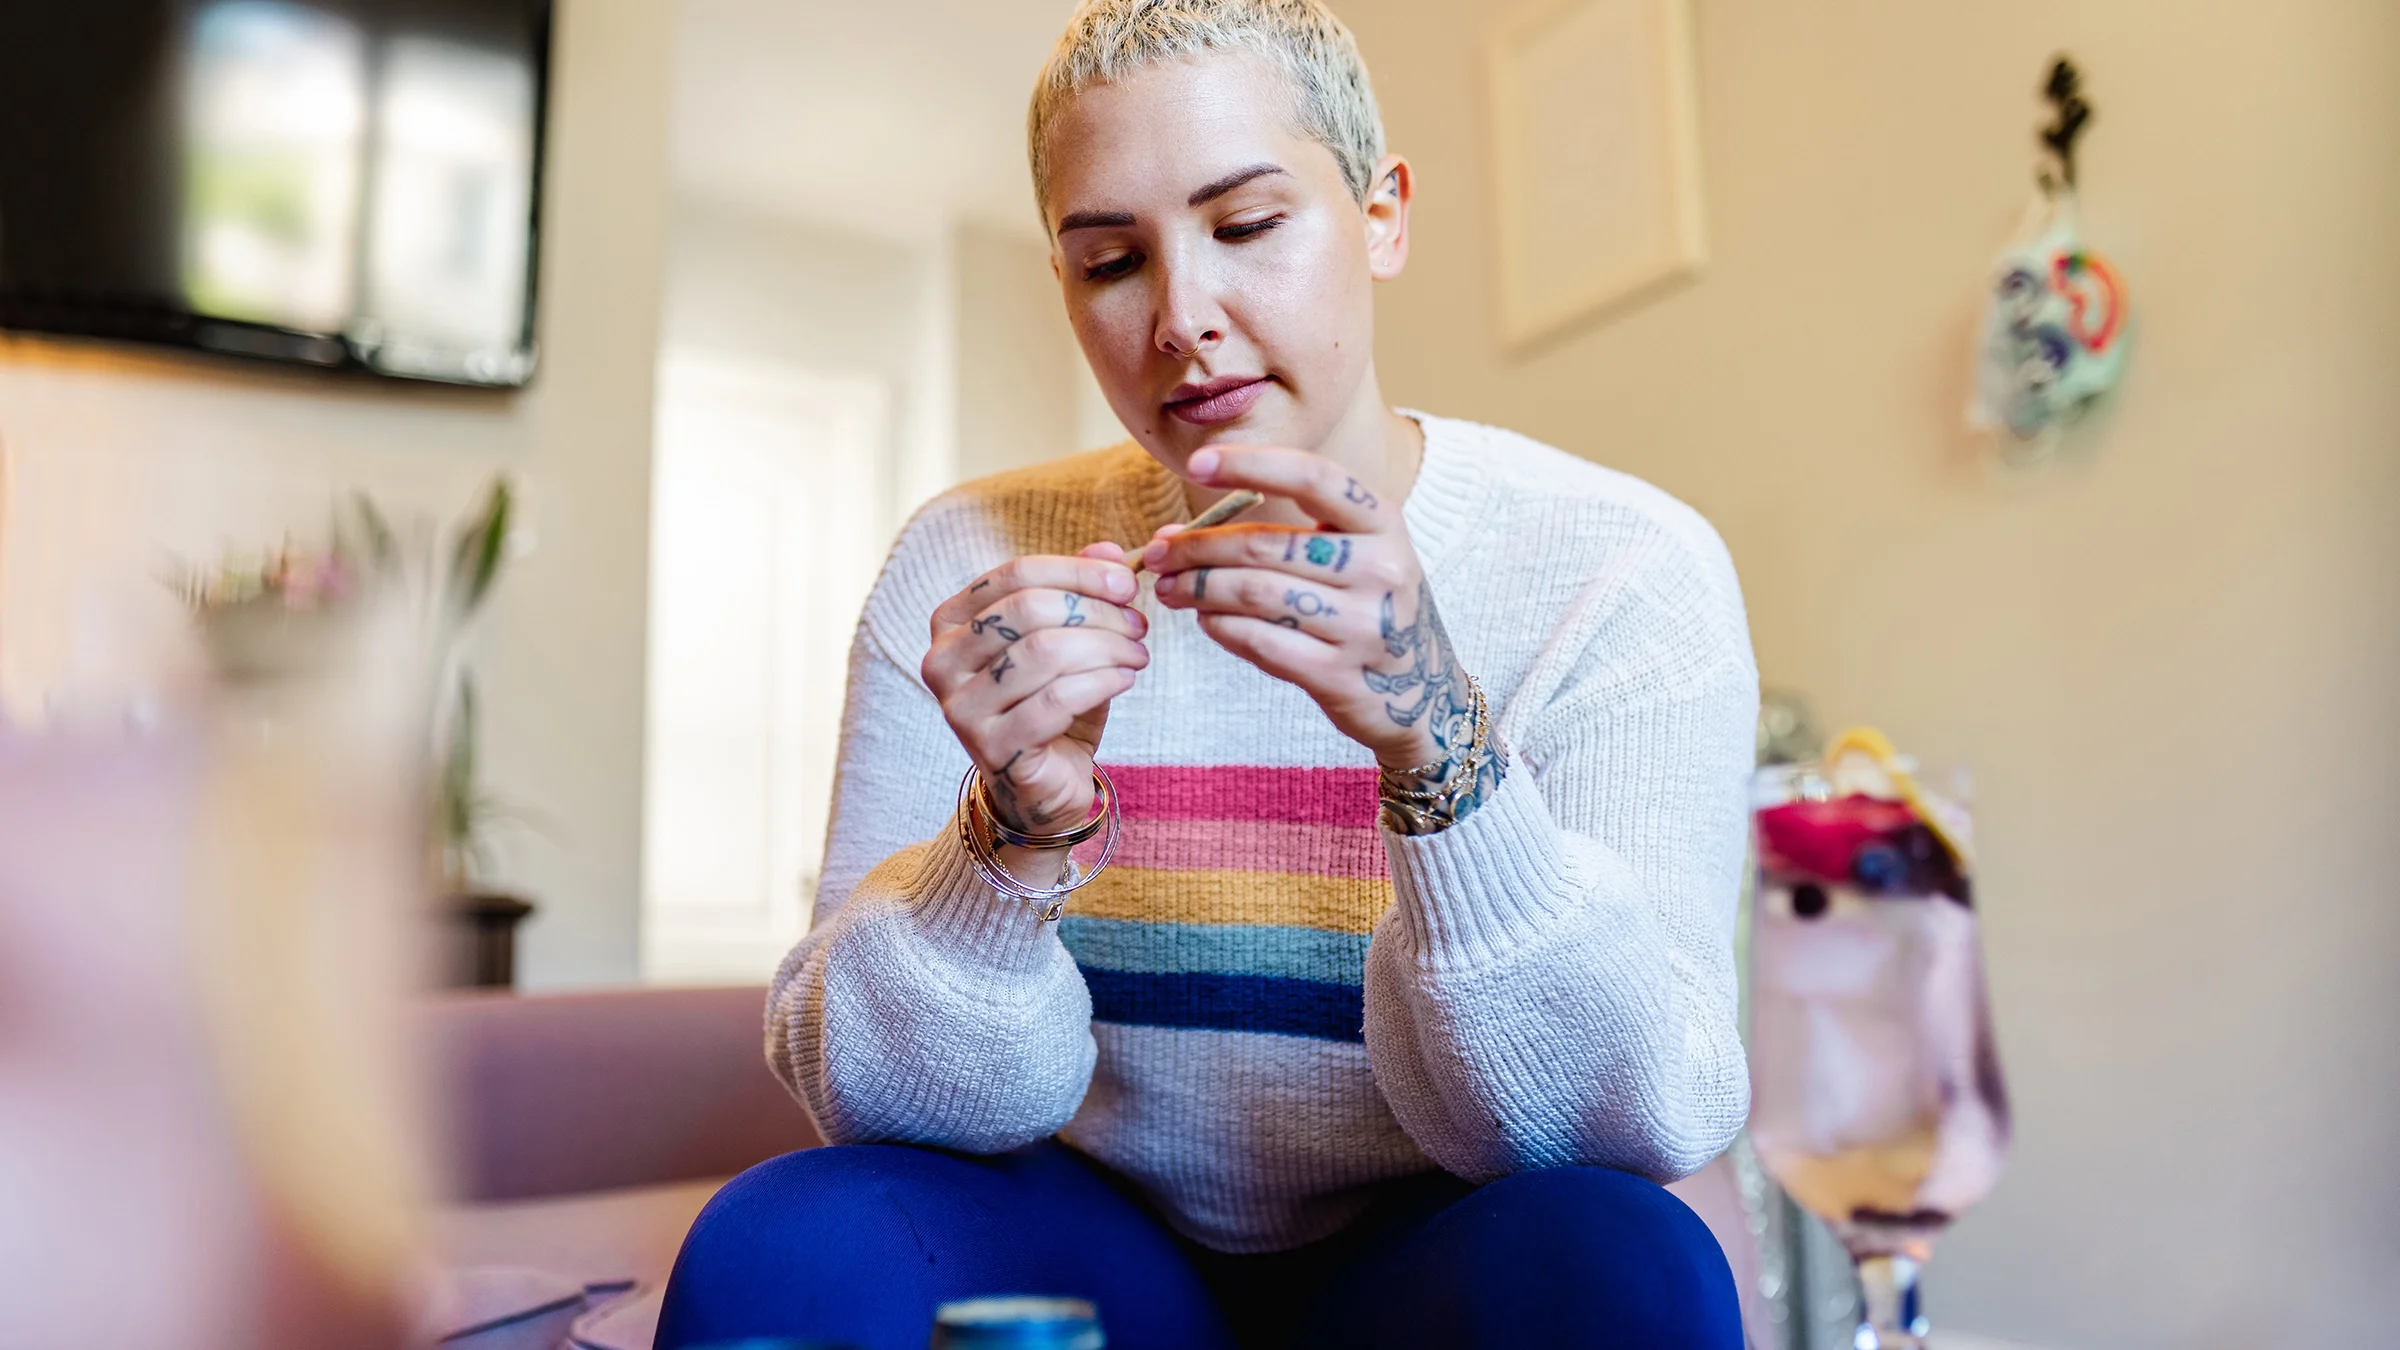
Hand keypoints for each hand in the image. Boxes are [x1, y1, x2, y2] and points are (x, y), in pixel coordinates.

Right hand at [923, 545, 1147, 840]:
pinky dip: (1101, 683)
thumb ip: (1081, 592)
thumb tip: (1111, 552)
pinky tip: (1124, 680)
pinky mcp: (992, 748)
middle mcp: (942, 660)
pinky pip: (1056, 700)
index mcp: (951, 621)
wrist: (1043, 782)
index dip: (1079, 572)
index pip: (1016, 574)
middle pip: (1030, 610)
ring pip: (1045, 653)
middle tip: (1138, 625)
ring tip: (1137, 655)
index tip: (1128, 582)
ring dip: (1106, 648)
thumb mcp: (1068, 638)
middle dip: (1097, 612)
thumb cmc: (1051, 702)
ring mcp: (961, 707)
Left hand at [1145, 447, 1473, 772]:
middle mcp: (1380, 569)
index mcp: (1384, 524)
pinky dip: (1222, 629)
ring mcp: (1364, 625)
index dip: (1251, 464)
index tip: (1198, 463)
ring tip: (1172, 590)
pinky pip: (1262, 643)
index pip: (1313, 477)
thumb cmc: (1371, 612)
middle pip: (1265, 546)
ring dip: (1200, 590)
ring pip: (1256, 594)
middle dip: (1197, 548)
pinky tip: (1207, 621)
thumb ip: (1283, 540)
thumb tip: (1177, 535)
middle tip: (1158, 555)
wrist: (1427, 696)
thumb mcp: (1357, 559)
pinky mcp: (1341, 675)